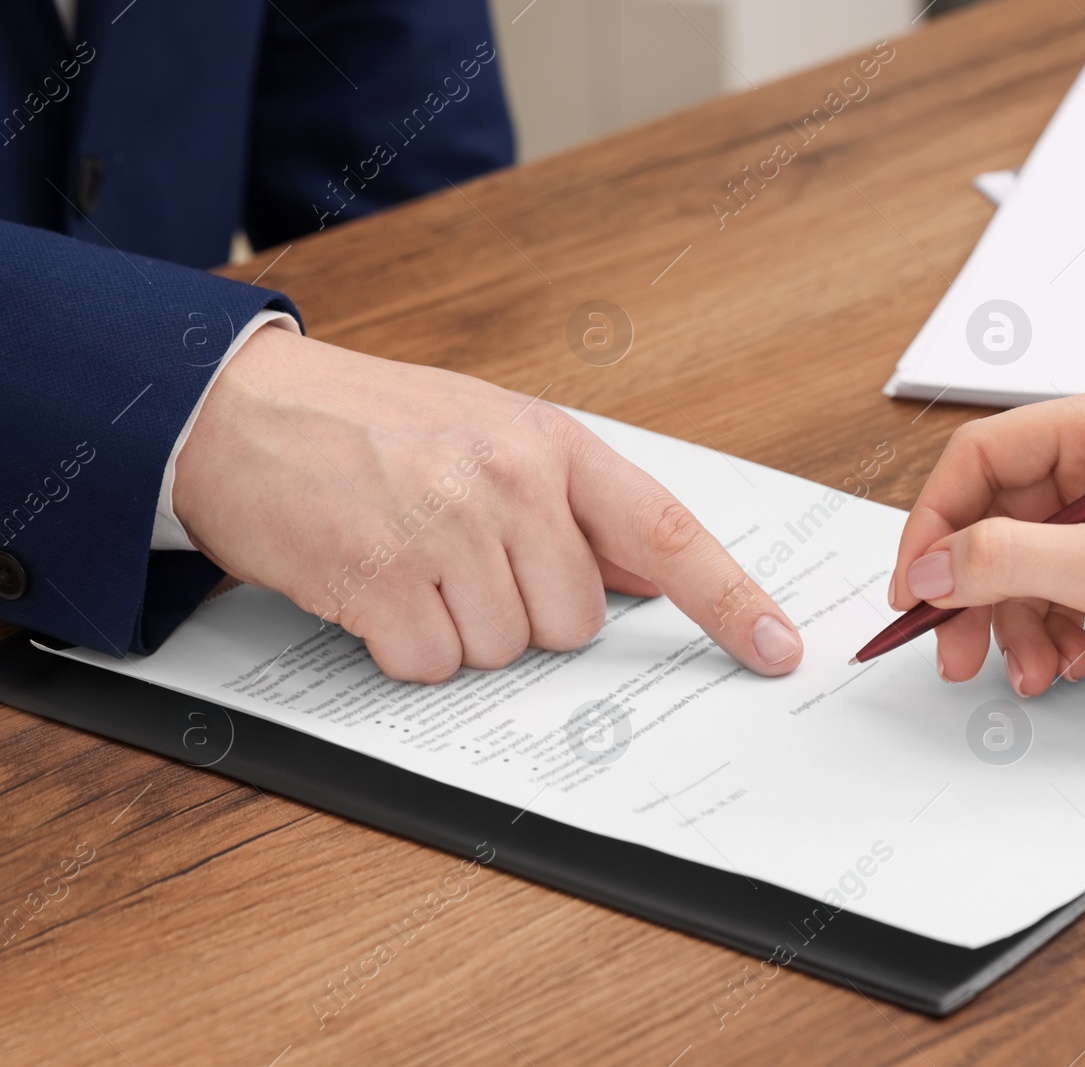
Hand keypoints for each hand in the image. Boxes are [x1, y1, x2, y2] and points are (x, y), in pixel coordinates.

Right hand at [174, 326, 803, 682]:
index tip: (775, 648)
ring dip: (458, 629)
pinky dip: (402, 647)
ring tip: (410, 560)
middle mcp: (507, 482)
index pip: (666, 530)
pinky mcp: (380, 580)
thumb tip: (653, 572)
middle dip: (526, 614)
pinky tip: (374, 586)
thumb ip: (572, 502)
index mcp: (549, 443)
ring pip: (505, 651)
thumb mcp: (489, 431)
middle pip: (575, 622)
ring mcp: (444, 530)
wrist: (238, 406)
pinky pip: (431, 665)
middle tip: (463, 559)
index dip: (729, 599)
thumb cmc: (370, 422)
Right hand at [888, 380, 1084, 708]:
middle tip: (954, 648)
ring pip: (1022, 559)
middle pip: (996, 516)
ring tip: (1028, 671)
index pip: (980, 458)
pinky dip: (1050, 626)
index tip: (916, 586)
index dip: (936, 524)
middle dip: (974, 590)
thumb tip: (934, 567)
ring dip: (1014, 621)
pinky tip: (1066, 662)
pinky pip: (1057, 583)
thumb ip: (1007, 562)